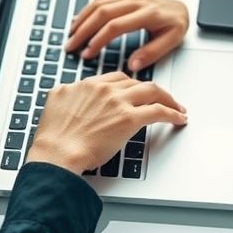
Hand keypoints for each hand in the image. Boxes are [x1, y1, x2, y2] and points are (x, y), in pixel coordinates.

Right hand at [25, 72, 186, 175]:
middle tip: (160, 98)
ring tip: (176, 106)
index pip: (115, 78)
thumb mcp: (55, 104)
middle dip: (150, 91)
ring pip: (151, 91)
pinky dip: (172, 113)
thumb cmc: (53, 140)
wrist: (55, 154)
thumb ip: (67, 94)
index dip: (129, 86)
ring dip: (167, 98)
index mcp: (86, 84)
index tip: (136, 93)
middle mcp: (103, 88)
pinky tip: (179, 118)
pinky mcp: (129, 119)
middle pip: (135, 82)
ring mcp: (118, 102)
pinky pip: (158, 111)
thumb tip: (69, 93)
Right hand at [63, 0, 188, 71]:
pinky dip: (88, 10)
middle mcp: (137, 0)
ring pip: (99, 4)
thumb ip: (152, 53)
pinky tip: (79, 21)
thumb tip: (132, 65)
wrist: (182, 8)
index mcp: (148, 13)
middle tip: (70, 46)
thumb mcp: (171, 41)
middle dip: (83, 31)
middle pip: (103, 13)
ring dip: (82, 19)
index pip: (116, 26)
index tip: (87, 54)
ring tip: (70, 35)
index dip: (98, 41)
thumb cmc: (175, 26)